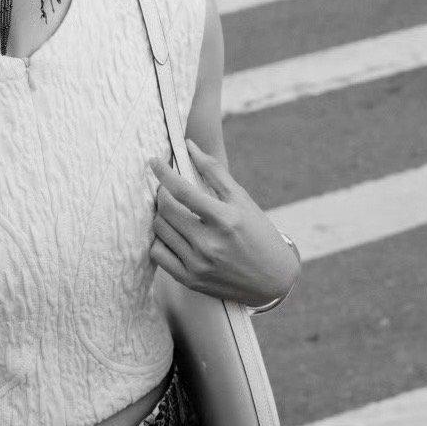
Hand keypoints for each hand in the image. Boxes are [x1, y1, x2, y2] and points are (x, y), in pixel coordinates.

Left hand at [148, 139, 297, 309]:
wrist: (273, 280)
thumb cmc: (258, 233)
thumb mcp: (242, 199)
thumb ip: (214, 171)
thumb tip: (189, 145)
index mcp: (226, 220)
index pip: (183, 191)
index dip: (164, 173)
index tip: (153, 161)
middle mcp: (210, 244)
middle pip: (166, 210)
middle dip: (162, 194)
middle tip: (168, 189)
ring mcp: (198, 264)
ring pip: (159, 230)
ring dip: (160, 215)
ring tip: (172, 211)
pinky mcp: (190, 280)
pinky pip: (158, 255)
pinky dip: (159, 240)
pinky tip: (171, 233)